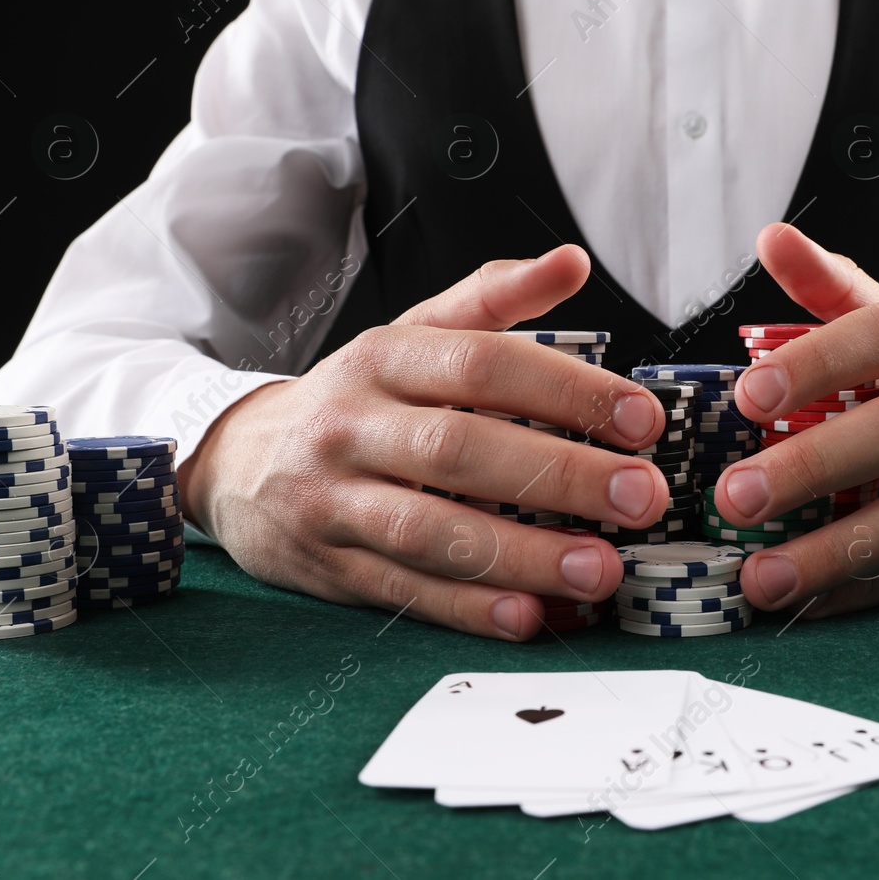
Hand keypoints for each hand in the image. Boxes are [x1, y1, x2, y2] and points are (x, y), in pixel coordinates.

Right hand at [178, 244, 671, 640]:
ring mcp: (334, 499)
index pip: (483, 363)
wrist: (236, 461)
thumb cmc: (356, 399)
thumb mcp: (413, 334)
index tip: (642, 420)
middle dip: (560, 475)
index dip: (566, 390)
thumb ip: (494, 300)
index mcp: (385, 358)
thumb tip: (572, 263)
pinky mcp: (328, 565)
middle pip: (460, 449)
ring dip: (523, 555)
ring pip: (431, 530)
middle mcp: (353, 425)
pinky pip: (404, 590)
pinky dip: (468, 608)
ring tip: (601, 569)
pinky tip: (527, 617)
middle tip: (641, 497)